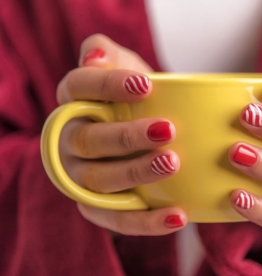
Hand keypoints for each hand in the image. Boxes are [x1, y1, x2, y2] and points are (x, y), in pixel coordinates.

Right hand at [57, 34, 186, 234]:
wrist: (144, 132)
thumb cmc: (137, 97)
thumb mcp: (124, 66)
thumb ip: (108, 53)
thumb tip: (96, 56)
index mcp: (74, 101)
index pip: (80, 88)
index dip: (108, 85)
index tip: (147, 85)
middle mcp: (69, 140)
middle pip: (89, 140)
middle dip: (127, 136)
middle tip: (167, 130)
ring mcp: (80, 177)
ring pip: (101, 181)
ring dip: (136, 174)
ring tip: (173, 163)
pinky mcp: (97, 208)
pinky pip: (116, 220)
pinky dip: (146, 221)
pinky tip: (178, 215)